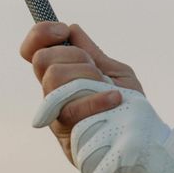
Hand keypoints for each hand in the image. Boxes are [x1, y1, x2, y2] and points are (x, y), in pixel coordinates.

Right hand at [19, 22, 142, 160]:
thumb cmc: (128, 108)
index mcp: (62, 76)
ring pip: (54, 77)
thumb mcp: (115, 74)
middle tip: (96, 71)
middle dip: (74, 56)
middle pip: (43, 59)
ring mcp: (56, 113)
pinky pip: (71, 107)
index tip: (62, 30)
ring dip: (87, 76)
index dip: (41, 34)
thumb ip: (94, 54)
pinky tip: (115, 100)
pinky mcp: (66, 132)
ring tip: (108, 90)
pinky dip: (96, 99)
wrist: (140, 143)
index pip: (34, 50)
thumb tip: (73, 29)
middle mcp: (53, 94)